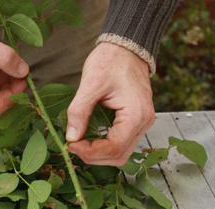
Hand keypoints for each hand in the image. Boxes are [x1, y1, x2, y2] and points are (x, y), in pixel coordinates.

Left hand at [66, 43, 154, 165]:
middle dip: (94, 156)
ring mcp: (142, 123)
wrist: (126, 47)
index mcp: (136, 114)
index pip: (114, 147)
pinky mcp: (135, 122)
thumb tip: (71, 137)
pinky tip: (89, 139)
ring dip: (99, 154)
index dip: (90, 152)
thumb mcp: (90, 84)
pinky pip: (121, 143)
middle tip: (73, 146)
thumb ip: (79, 112)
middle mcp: (144, 123)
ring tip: (80, 144)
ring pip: (121, 153)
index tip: (70, 144)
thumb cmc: (111, 61)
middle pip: (119, 156)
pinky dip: (104, 146)